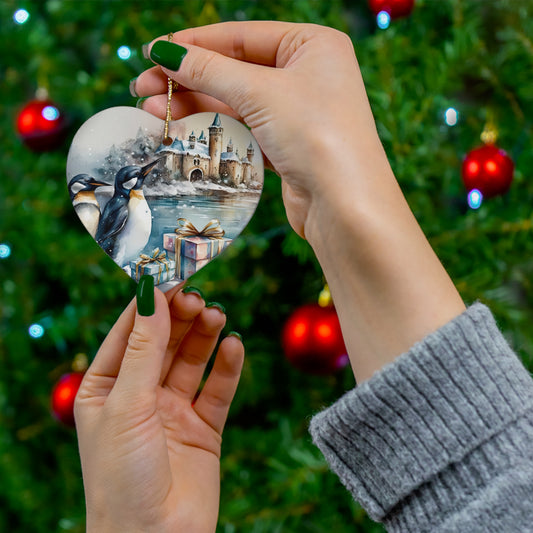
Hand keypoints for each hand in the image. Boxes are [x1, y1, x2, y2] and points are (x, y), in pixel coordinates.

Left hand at [74, 283, 243, 532]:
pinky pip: (218, 389)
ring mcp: (173, 410)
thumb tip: (152, 294)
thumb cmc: (122, 477)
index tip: (172, 274)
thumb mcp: (127, 404)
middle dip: (181, 317)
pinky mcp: (204, 427)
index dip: (151, 303)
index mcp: (106, 388)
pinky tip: (234, 346)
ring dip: (205, 336)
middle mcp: (140, 395)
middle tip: (199, 297)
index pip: (130, 332)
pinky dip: (227, 366)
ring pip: (192, 360)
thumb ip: (144, 349)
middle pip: (164, 342)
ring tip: (217, 316)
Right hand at [134, 21, 464, 382]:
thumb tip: (164, 52)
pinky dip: (214, 130)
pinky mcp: (288, 146)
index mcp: (312, 45)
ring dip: (194, 106)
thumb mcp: (260, 92)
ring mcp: (298, 113)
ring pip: (236, 103)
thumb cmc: (316, 135)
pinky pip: (244, 130)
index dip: (195, 44)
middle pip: (235, 70)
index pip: (242, 36)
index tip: (154, 52)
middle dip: (188, 79)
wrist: (345, 205)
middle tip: (143, 87)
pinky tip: (181, 130)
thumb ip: (210, 70)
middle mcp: (307, 75)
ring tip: (153, 110)